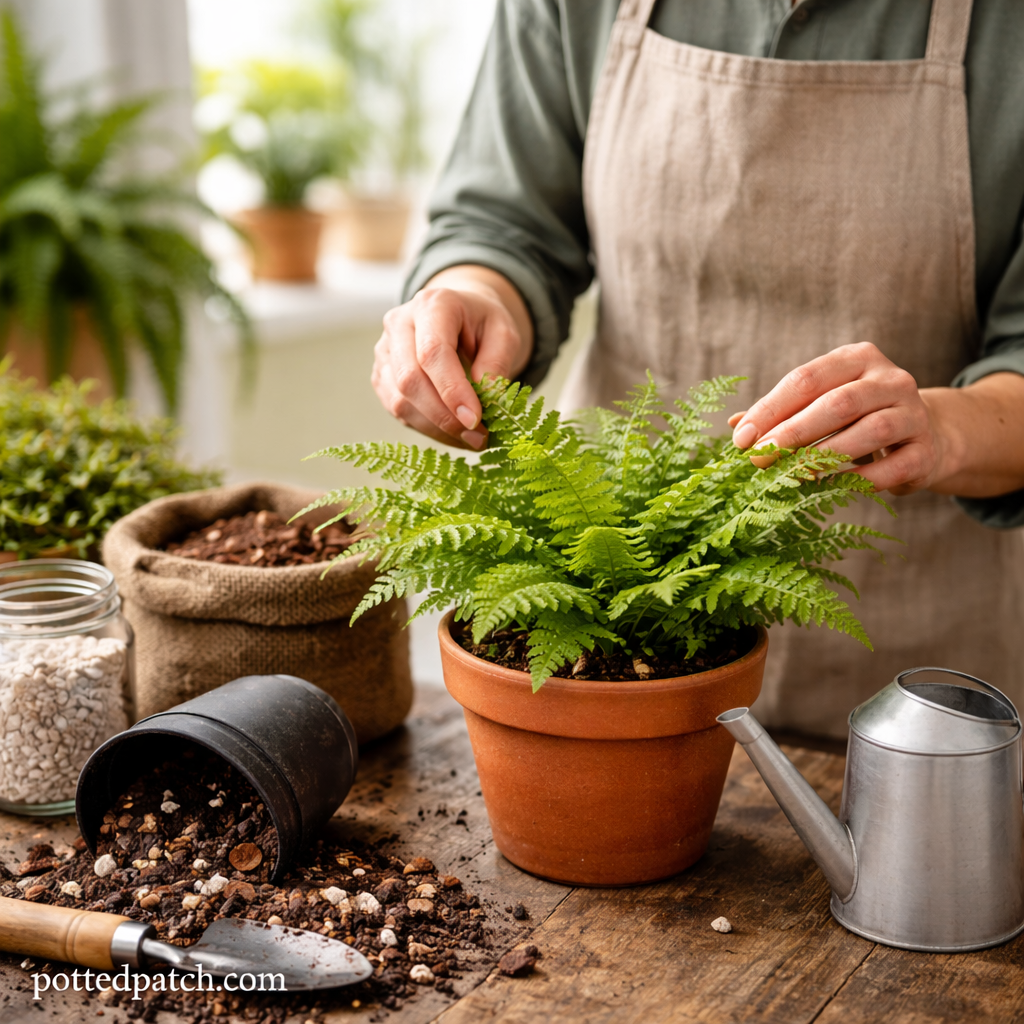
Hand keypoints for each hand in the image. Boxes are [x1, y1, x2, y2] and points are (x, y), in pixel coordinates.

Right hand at [372, 265, 533, 448]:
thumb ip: (497, 363)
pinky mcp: (382, 376)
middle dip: (445, 416)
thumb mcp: (505, 333)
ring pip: (400, 401)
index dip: (452, 390)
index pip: (433, 352)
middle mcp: (399, 324)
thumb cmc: (483, 324)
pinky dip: (427, 428)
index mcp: (432, 305)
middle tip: (478, 438)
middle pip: (410, 379)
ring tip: (471, 439)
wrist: (460, 317)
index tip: (475, 419)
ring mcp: (385, 351)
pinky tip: (453, 433)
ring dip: (437, 428)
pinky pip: (398, 410)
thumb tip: (486, 400)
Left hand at [728, 343, 946, 494]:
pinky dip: (859, 480)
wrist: (925, 434)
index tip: (742, 439)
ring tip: (791, 475)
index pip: (806, 379)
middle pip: (838, 403)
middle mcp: (890, 379)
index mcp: (856, 358)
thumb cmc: (856, 417)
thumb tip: (737, 427)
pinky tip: (831, 487)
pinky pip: (892, 467)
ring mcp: (915, 413)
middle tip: (760, 459)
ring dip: (824, 457)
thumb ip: (782, 412)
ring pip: (869, 432)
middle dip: (793, 433)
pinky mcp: (927, 450)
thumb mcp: (820, 402)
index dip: (770, 409)